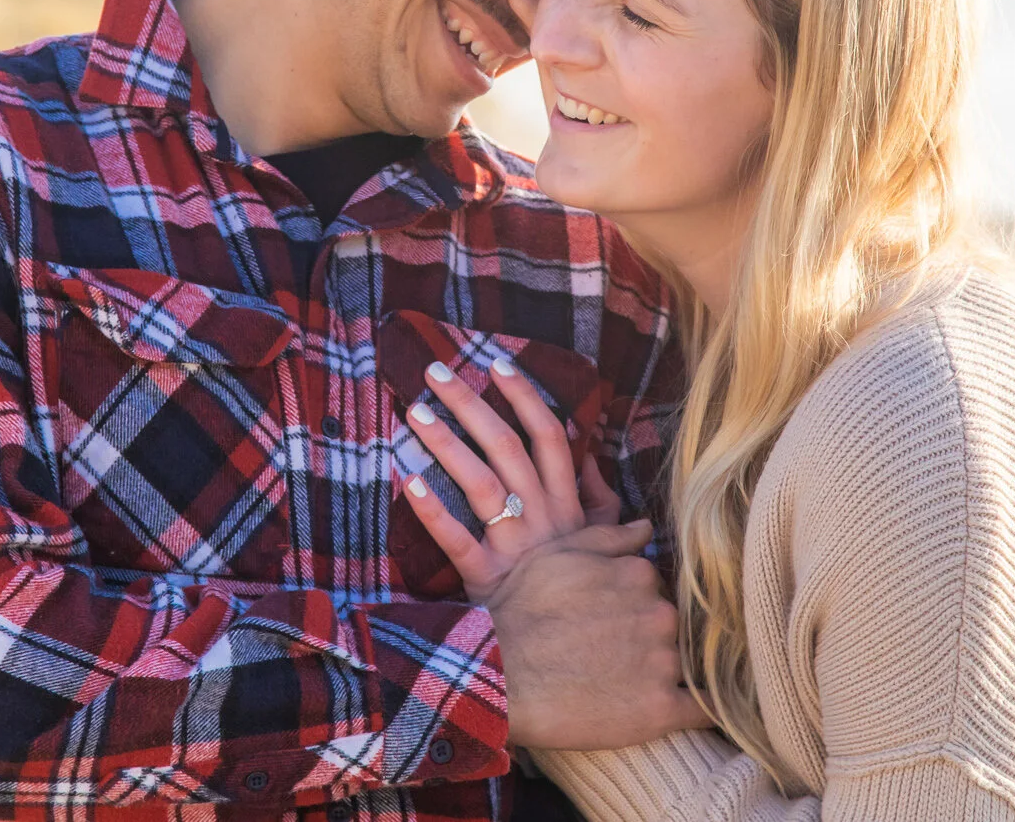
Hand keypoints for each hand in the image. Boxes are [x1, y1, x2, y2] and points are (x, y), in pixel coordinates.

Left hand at [401, 356, 621, 601]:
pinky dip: (432, 510)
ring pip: (479, 482)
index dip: (523, 396)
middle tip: (435, 372)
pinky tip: (408, 480)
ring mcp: (512, 545)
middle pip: (504, 446)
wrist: (578, 652)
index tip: (497, 363)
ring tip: (414, 412)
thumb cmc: (585, 590)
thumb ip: (601, 498)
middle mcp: (538, 515)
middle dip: (470, 404)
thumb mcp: (607, 541)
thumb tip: (590, 457)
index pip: (547, 436)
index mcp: (565, 503)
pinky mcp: (487, 577)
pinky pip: (457, 540)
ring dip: (446, 444)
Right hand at [486, 522, 714, 748]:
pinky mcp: (660, 709)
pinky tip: (690, 708)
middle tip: (611, 651)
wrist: (499, 674)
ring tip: (625, 683)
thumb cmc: (520, 611)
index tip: (609, 619)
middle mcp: (659, 613)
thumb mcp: (557, 556)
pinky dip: (699, 708)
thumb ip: (609, 537)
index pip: (654, 588)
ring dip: (663, 670)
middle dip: (648, 635)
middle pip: (669, 624)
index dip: (632, 603)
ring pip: (681, 662)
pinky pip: (699, 709)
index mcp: (639, 574)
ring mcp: (663, 662)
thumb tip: (647, 526)